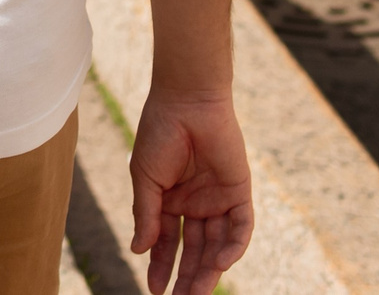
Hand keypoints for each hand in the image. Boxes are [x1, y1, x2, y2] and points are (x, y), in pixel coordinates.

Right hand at [128, 88, 253, 294]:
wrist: (186, 101)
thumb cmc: (160, 133)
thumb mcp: (145, 178)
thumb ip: (146, 214)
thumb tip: (138, 250)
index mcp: (170, 200)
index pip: (167, 242)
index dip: (160, 265)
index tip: (154, 289)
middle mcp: (195, 204)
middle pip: (193, 250)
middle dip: (186, 276)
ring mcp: (217, 199)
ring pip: (216, 244)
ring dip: (208, 269)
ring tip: (196, 292)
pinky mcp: (239, 192)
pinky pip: (240, 227)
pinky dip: (233, 246)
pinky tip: (221, 263)